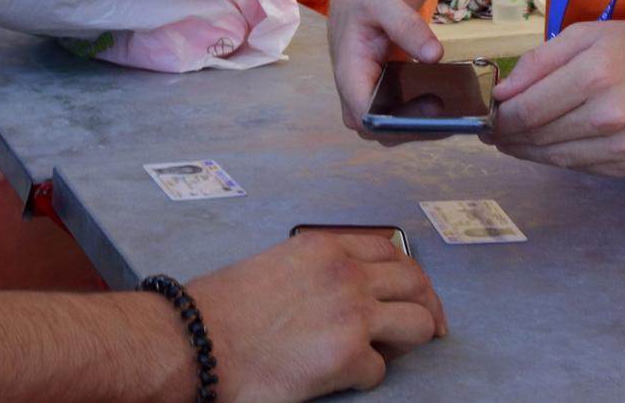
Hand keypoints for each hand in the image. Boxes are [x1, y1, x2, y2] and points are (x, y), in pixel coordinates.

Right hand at [187, 231, 445, 398]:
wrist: (196, 342)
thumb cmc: (224, 310)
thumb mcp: (278, 266)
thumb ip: (318, 269)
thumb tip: (345, 289)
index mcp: (326, 247)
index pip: (391, 249)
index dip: (409, 275)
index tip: (413, 293)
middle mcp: (346, 272)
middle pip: (416, 283)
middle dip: (427, 307)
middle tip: (429, 329)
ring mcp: (352, 312)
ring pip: (418, 323)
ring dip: (408, 341)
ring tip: (389, 355)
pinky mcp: (349, 355)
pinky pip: (381, 368)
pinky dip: (366, 376)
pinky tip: (339, 378)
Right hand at [327, 0, 445, 140]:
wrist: (357, 14)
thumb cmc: (365, 8)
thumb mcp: (382, 2)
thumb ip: (407, 25)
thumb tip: (435, 55)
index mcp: (349, 77)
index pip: (368, 115)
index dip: (401, 119)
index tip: (436, 107)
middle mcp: (354, 101)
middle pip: (385, 132)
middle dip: (421, 128)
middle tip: (458, 115)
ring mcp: (370, 109)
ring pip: (398, 134)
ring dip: (427, 128)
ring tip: (462, 113)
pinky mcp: (385, 109)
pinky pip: (405, 125)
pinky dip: (428, 121)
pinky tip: (455, 109)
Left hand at [489, 20, 624, 176]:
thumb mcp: (585, 34)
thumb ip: (539, 62)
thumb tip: (502, 95)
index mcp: (594, 75)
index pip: (526, 111)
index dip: (498, 118)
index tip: (487, 116)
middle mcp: (609, 116)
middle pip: (537, 138)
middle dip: (508, 135)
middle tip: (494, 130)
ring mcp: (623, 146)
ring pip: (555, 158)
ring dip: (528, 150)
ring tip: (514, 139)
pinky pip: (580, 167)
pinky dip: (558, 157)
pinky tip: (550, 144)